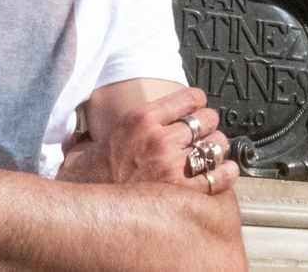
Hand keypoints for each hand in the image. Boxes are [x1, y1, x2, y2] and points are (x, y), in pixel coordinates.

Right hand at [57, 86, 238, 195]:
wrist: (81, 210)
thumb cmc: (87, 179)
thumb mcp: (95, 140)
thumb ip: (110, 128)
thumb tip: (97, 128)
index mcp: (141, 119)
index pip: (188, 98)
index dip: (197, 102)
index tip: (197, 107)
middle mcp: (160, 138)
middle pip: (206, 120)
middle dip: (208, 125)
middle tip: (205, 133)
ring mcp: (173, 165)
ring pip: (216, 145)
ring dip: (217, 148)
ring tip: (212, 153)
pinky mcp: (183, 192)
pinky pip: (219, 176)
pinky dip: (226, 173)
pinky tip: (224, 172)